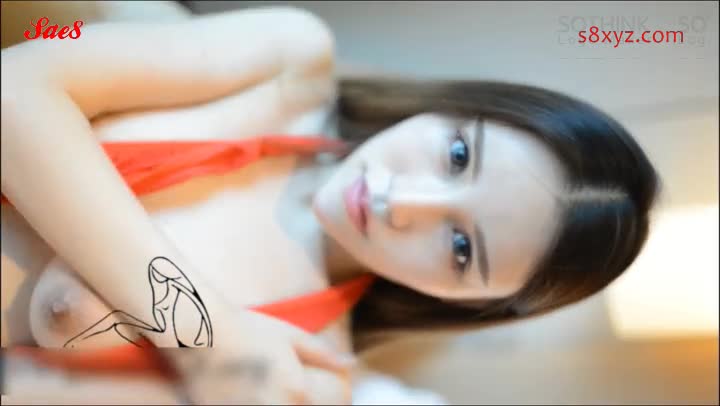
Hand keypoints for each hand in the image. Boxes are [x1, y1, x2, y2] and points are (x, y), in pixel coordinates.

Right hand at [164, 309, 354, 404]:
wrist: (198, 333)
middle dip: (304, 405)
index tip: (317, 394)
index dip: (331, 404)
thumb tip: (350, 364)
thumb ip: (323, 354)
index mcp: (297, 393)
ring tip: (271, 392)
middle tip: (296, 392)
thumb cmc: (246, 328)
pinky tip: (250, 397)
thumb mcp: (290, 335)